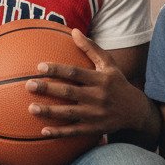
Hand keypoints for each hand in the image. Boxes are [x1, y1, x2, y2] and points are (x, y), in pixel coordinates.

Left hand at [26, 30, 149, 136]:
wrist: (136, 111)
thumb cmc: (117, 82)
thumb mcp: (108, 64)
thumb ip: (91, 48)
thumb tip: (74, 31)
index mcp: (100, 79)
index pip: (75, 73)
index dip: (58, 69)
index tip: (40, 67)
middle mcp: (98, 97)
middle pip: (69, 92)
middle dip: (48, 88)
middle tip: (29, 85)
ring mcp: (95, 115)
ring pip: (69, 113)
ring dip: (49, 111)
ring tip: (31, 108)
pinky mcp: (94, 129)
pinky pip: (75, 131)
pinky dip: (60, 133)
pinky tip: (44, 132)